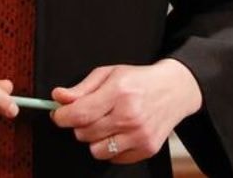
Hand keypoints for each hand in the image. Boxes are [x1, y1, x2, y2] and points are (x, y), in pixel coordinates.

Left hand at [50, 59, 202, 163]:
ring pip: (96, 150)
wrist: (175, 90)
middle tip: (89, 115)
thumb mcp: (109, 74)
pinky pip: (114, 158)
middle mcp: (129, 116)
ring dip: (95, 139)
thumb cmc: (139, 80)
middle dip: (79, 125)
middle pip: (84, 133)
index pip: (79, 113)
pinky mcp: (147, 148)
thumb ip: (81, 88)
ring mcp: (139, 135)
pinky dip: (111, 147)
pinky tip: (119, 132)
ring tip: (105, 125)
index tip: (59, 114)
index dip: (62, 116)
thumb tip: (58, 97)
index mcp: (119, 92)